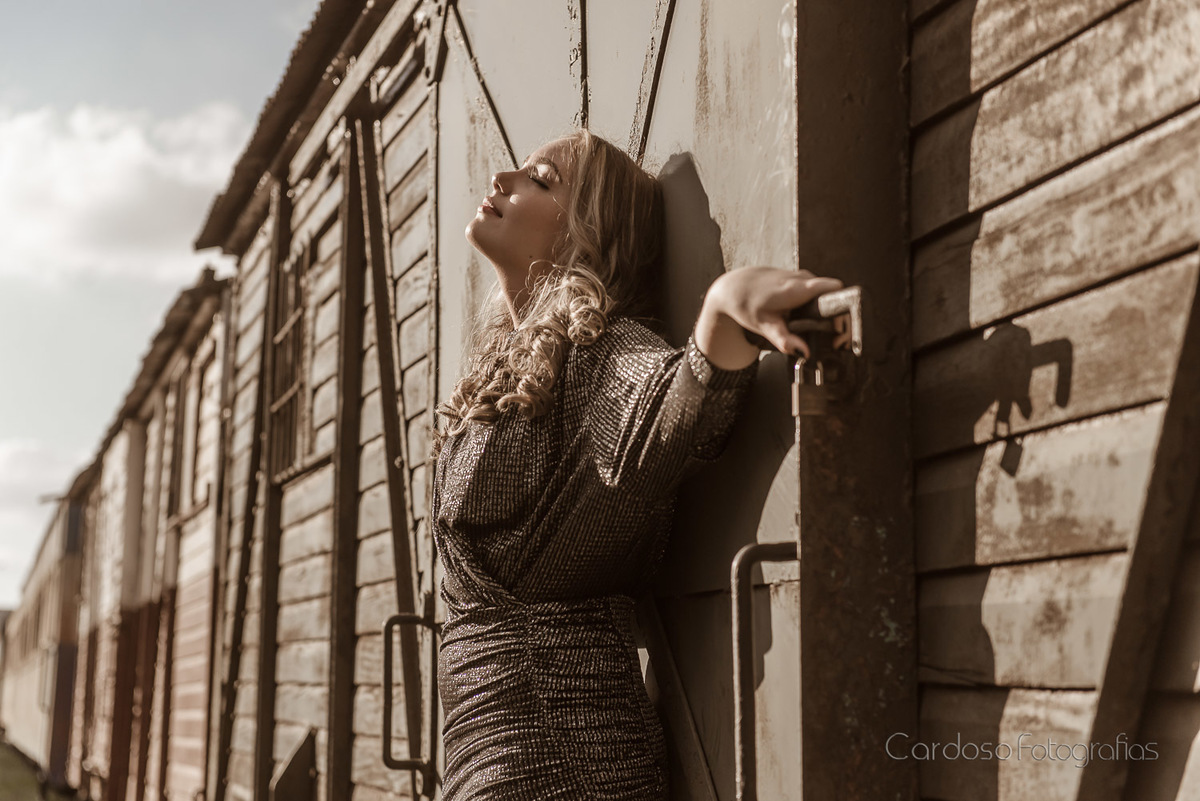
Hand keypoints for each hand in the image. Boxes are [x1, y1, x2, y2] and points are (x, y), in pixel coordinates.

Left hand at [709, 267, 850, 357]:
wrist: (735, 287)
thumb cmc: (747, 305)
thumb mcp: (764, 326)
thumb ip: (785, 341)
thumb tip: (805, 354)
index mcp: (796, 289)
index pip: (834, 289)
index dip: (845, 307)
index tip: (845, 327)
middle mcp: (803, 278)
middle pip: (834, 295)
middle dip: (839, 315)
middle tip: (836, 338)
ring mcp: (804, 275)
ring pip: (827, 294)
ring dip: (829, 311)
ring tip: (826, 331)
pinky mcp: (802, 277)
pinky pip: (819, 291)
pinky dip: (819, 305)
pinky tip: (812, 319)